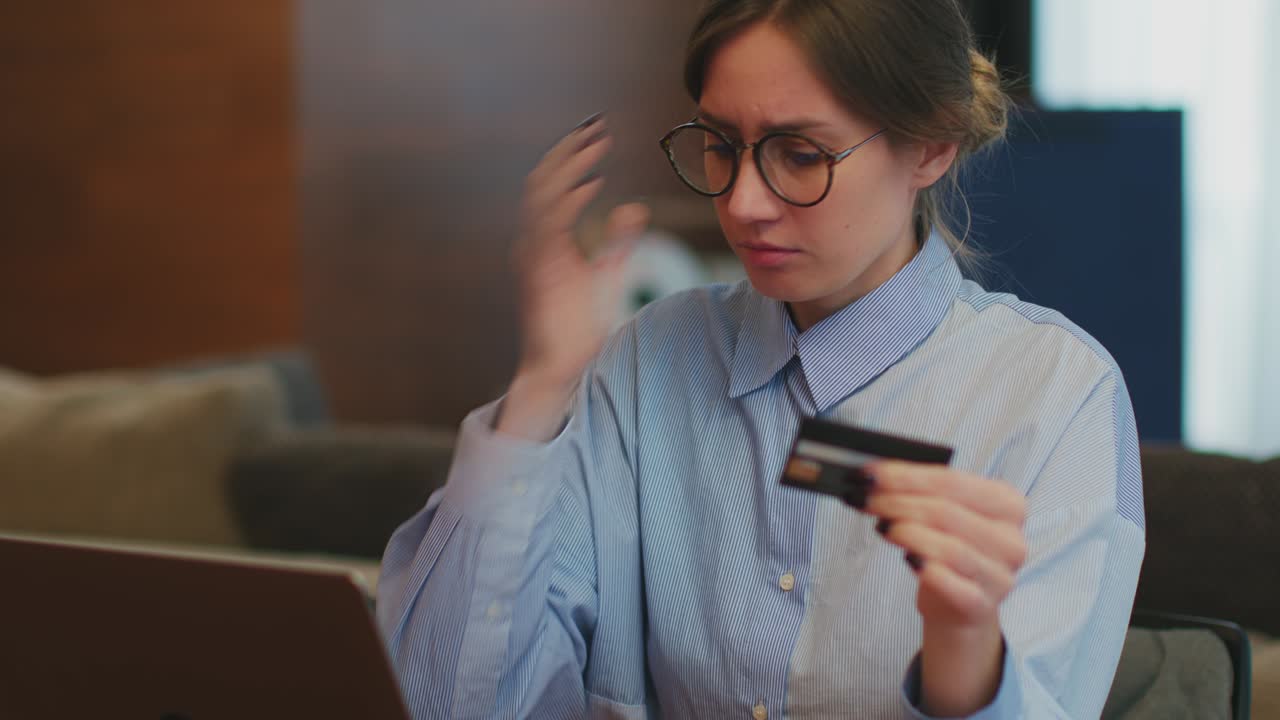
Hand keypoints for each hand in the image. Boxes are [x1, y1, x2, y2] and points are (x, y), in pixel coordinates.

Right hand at [498, 114, 649, 439]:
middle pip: (541, 181)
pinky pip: (549, 225)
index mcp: (545, 242)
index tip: (598, 136)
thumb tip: (635, 209)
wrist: (558, 368)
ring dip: (568, 166)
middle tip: (595, 127)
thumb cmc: (577, 329)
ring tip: (594, 145)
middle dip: (567, 151)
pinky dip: (568, 200)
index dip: (572, 159)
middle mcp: (533, 243)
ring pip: (541, 195)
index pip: (553, 187)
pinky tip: (591, 184)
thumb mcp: (606, 276)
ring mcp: (533, 255)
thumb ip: (617, 242)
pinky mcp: (540, 270)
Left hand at [864, 461, 1026, 628]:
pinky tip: (907, 559)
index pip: (951, 481)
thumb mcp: (947, 514)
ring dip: (906, 532)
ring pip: (948, 547)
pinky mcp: (980, 605)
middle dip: (897, 502)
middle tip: (865, 500)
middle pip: (946, 512)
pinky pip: (947, 581)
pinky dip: (924, 568)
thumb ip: (923, 492)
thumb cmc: (950, 548)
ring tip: (882, 526)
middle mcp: (1010, 539)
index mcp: (1007, 504)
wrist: (960, 606)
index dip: (905, 476)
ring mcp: (999, 575)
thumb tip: (876, 476)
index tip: (870, 474)